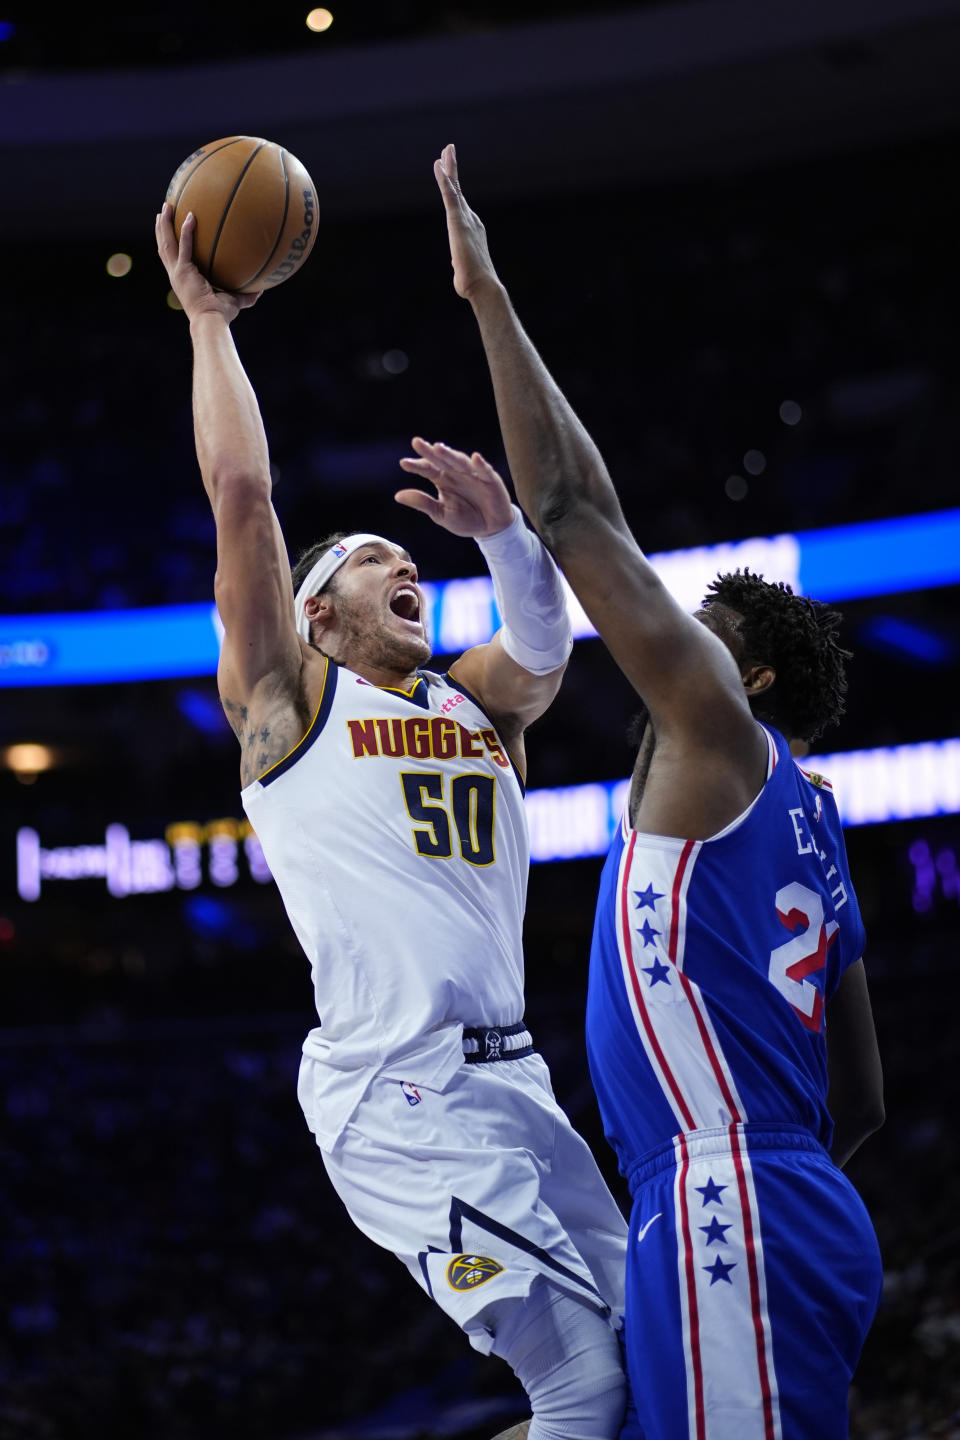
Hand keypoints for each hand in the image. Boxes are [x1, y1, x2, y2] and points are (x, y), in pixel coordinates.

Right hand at [155, 203, 260, 323]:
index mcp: (183, 279)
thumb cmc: (221, 316)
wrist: (211, 322)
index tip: (169, 228)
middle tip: (162, 211)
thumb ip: (247, 294)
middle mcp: (176, 275)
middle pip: (164, 246)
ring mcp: (177, 273)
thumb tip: (262, 289)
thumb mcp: (235, 301)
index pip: (173, 257)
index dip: (170, 242)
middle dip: (162, 228)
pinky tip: (191, 216)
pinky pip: (185, 247)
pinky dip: (186, 231)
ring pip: (166, 244)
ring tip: (166, 207)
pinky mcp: (183, 271)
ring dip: (165, 225)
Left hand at [397, 439, 514, 538]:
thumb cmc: (465, 519)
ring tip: (438, 447)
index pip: (427, 469)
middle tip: (416, 442)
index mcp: (442, 479)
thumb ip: (422, 503)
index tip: (403, 463)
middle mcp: (456, 472)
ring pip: (460, 462)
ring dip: (450, 455)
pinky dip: (480, 465)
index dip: (416, 466)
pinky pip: (484, 471)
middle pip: (441, 459)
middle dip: (429, 451)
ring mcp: (473, 474)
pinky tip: (475, 458)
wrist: (490, 529)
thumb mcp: (440, 514)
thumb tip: (397, 496)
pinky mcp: (490, 479)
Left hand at [434, 143, 499, 300]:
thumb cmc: (472, 283)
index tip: (448, 172)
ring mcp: (465, 218)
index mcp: (470, 228)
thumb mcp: (462, 269)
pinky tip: (438, 166)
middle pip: (458, 190)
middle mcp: (471, 219)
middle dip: (452, 169)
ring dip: (449, 168)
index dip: (453, 187)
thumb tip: (458, 270)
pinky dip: (443, 179)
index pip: (459, 204)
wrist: (482, 285)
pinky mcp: (457, 221)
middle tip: (448, 151)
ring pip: (454, 188)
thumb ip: (459, 264)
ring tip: (446, 150)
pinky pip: (449, 195)